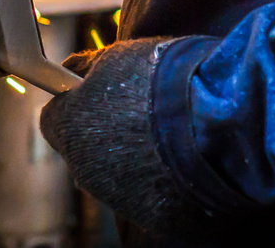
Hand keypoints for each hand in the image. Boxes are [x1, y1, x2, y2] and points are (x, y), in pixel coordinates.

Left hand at [41, 38, 230, 237]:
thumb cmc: (165, 79)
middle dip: (104, 134)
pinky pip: (150, 197)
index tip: (94, 94)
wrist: (220, 118)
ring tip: (170, 135)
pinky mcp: (156, 218)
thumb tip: (69, 71)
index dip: (73, 104)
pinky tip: (186, 160)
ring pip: (116, 177)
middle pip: (84, 151)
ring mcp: (121, 199)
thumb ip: (84, 69)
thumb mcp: (116, 56)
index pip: (54, 119)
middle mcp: (87, 170)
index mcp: (70, 128)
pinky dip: (161, 182)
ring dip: (133, 160)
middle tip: (140, 112)